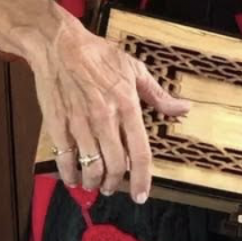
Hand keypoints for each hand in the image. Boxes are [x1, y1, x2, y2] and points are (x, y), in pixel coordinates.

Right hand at [29, 7, 189, 201]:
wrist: (59, 45)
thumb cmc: (97, 54)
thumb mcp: (134, 68)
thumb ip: (158, 94)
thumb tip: (183, 108)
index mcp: (127, 106)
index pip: (140, 152)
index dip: (142, 178)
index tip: (141, 195)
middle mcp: (105, 119)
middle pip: (116, 166)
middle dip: (116, 184)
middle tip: (115, 188)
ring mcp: (80, 124)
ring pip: (91, 167)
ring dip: (95, 183)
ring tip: (96, 184)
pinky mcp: (58, 125)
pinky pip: (65, 160)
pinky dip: (69, 175)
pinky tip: (73, 178)